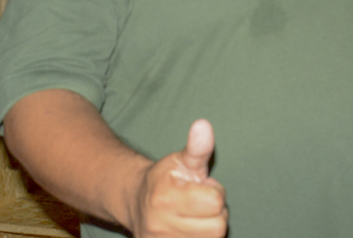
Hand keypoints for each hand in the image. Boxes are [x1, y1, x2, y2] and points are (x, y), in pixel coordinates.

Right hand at [132, 120, 227, 237]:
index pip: (216, 201)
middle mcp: (159, 225)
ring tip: (193, 215)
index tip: (201, 186)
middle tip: (198, 203)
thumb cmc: (165, 178)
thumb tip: (203, 125)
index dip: (214, 191)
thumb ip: (198, 147)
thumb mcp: (182, 159)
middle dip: (214, 212)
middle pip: (218, 226)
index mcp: (165, 197)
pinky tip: (190, 229)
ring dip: (208, 228)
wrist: (135, 202)